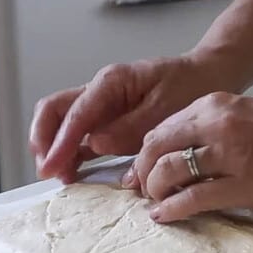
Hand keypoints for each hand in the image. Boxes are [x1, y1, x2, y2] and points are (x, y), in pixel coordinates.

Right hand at [30, 54, 230, 182]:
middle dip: (44, 140)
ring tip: (59, 177)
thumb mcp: (166, 106)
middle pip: (55, 110)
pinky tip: (73, 173)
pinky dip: (74, 154)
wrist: (208, 75)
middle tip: (46, 171)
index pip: (75, 113)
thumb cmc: (190, 85)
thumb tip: (96, 143)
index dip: (59, 142)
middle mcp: (100, 92)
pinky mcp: (111, 122)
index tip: (50, 167)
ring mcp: (103, 107)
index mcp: (111, 81)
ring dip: (56, 149)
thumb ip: (131, 126)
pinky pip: (83, 137)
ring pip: (64, 124)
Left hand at [126, 92, 252, 221]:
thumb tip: (177, 152)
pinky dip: (172, 209)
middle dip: (142, 172)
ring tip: (156, 203)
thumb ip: (212, 127)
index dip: (146, 153)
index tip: (142, 170)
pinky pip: (193, 198)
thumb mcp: (246, 114)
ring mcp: (231, 155)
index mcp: (216, 105)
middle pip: (157, 147)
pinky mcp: (245, 185)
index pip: (162, 127)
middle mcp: (218, 124)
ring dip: (155, 191)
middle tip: (142, 190)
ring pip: (170, 172)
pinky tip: (164, 216)